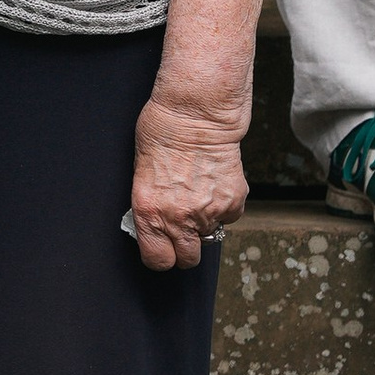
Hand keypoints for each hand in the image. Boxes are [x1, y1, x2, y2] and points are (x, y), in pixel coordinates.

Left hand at [128, 102, 247, 271]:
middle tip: (184, 228)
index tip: (162, 247)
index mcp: (149, 213)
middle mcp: (178, 219)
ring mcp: (208, 213)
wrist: (195, 114)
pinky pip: (229, 217)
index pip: (157, 260)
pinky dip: (224, 206)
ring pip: (210, 235)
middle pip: (188, 259)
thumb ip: (151, 208)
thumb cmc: (162, 134)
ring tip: (199, 194)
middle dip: (186, 247)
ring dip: (205, 222)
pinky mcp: (232, 203)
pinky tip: (214, 184)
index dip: (161, 254)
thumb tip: (158, 225)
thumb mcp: (141, 176)